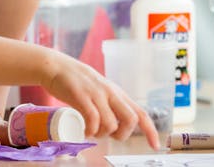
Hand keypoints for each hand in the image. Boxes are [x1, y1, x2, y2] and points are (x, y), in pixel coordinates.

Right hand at [42, 51, 159, 149]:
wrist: (58, 67)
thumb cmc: (79, 83)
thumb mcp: (101, 92)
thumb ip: (110, 105)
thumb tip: (116, 127)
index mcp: (118, 94)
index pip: (140, 113)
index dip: (150, 130)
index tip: (155, 145)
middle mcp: (111, 93)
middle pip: (130, 119)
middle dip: (122, 134)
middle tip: (108, 136)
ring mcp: (97, 94)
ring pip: (110, 123)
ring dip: (101, 134)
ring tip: (91, 131)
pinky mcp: (81, 96)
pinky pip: (93, 119)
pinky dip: (90, 131)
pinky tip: (85, 130)